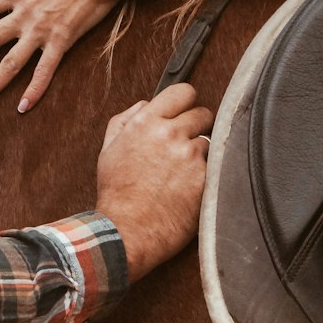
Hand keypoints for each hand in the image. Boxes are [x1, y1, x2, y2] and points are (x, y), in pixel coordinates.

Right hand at [94, 84, 212, 281]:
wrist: (127, 230)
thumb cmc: (116, 193)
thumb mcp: (109, 149)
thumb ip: (125, 119)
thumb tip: (146, 104)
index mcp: (146, 122)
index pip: (183, 91)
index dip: (185, 101)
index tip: (184, 111)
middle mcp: (171, 134)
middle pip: (202, 113)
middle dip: (195, 126)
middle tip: (184, 144)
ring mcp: (190, 156)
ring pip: (208, 141)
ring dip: (199, 153)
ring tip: (182, 172)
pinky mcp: (205, 179)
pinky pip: (213, 167)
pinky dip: (204, 174)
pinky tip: (188, 187)